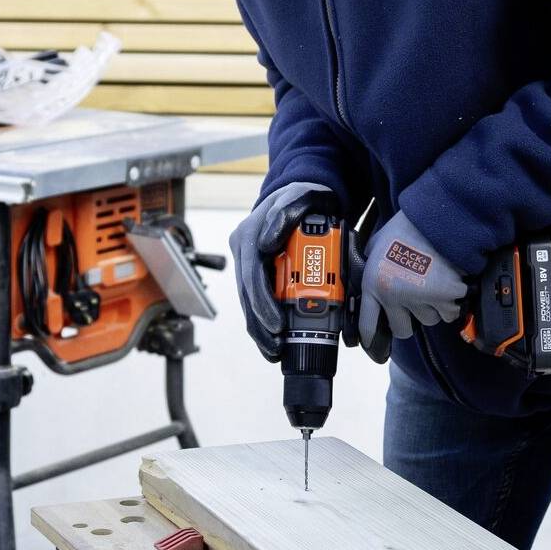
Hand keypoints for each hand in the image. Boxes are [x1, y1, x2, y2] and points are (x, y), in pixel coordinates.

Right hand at [229, 181, 336, 361]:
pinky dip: (264, 322)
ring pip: (249, 303)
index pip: (252, 275)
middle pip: (247, 295)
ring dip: (260, 330)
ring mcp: (248, 263)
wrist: (305, 197)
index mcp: (249, 235)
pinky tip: (273, 342)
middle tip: (276, 347)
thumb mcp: (302, 198)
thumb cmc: (306, 198)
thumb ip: (286, 214)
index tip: (278, 324)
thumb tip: (266, 244)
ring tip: (274, 352)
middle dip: (260, 325)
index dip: (262, 303)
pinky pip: (257, 301)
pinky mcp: (257, 272)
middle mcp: (244, 251)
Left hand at [355, 210, 468, 352]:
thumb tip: (372, 275)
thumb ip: (372, 265)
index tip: (373, 343)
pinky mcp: (446, 296)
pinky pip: (450, 312)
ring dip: (431, 308)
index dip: (370, 337)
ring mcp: (421, 298)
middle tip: (415, 302)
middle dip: (408, 319)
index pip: (367, 324)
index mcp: (374, 284)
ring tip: (433, 283)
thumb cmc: (407, 226)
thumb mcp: (376, 244)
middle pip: (402, 330)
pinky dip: (451, 303)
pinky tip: (448, 283)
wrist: (437, 216)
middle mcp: (395, 296)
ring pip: (428, 320)